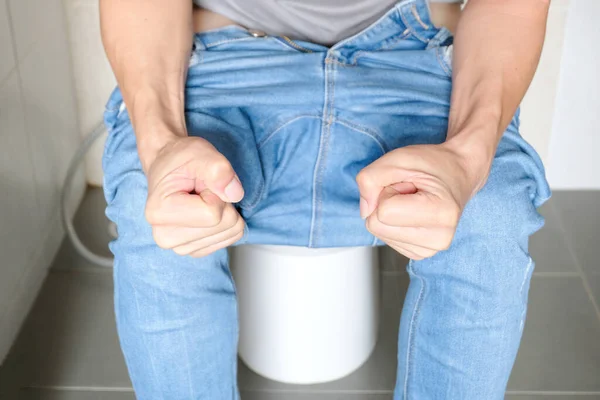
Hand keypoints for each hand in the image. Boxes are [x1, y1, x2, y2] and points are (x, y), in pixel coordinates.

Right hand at [144, 136, 245, 257]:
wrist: (169, 166)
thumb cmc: (181, 160)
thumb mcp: (200, 154)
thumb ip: (219, 170)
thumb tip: (235, 194)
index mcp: (160, 212)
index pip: (213, 214)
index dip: (216, 192)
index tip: (200, 183)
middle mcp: (165, 235)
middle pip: (224, 225)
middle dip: (222, 202)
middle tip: (202, 189)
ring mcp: (179, 247)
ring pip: (229, 233)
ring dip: (224, 211)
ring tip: (202, 198)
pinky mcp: (194, 250)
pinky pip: (229, 238)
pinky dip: (225, 222)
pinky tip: (206, 210)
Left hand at [356, 142, 489, 259]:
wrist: (458, 172)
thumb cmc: (433, 164)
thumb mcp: (398, 159)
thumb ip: (370, 178)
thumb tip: (364, 210)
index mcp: (441, 213)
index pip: (383, 212)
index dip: (388, 191)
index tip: (410, 184)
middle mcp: (439, 238)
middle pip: (377, 225)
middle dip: (385, 202)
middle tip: (410, 191)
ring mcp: (430, 249)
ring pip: (379, 233)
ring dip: (389, 212)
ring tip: (413, 200)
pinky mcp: (420, 253)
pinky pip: (385, 238)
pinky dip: (393, 222)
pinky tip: (412, 212)